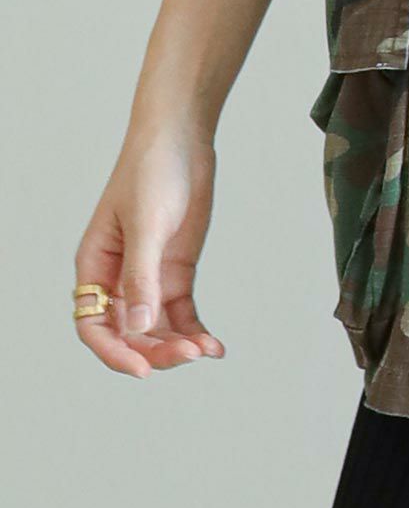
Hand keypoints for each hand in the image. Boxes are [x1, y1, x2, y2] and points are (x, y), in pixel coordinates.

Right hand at [73, 125, 225, 378]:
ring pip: (157, 328)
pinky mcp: (177, 270)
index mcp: (95, 267)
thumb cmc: (151, 171)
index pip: (94, 326)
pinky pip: (182, 312)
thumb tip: (139, 327)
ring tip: (207, 350)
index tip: (143, 369)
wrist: (182, 138)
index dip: (114, 353)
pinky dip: (195, 330)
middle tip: (189, 355)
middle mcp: (119, 278)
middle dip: (155, 350)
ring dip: (178, 344)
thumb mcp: (146, 223)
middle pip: (129, 333)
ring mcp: (150, 275)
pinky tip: (215, 346)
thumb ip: (142, 274)